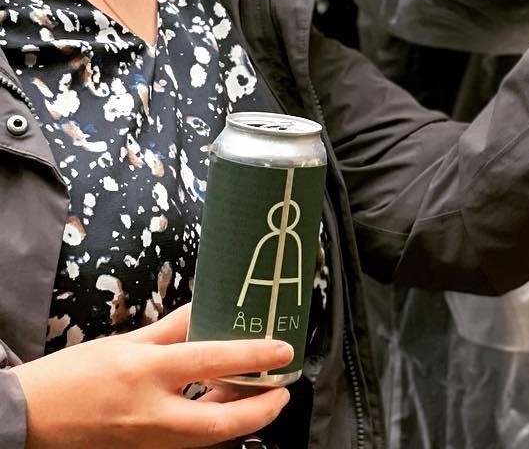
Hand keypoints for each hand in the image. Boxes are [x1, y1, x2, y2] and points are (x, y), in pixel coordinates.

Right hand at [13, 305, 291, 448]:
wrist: (29, 417)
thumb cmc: (73, 376)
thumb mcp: (126, 341)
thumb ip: (173, 327)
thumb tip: (210, 308)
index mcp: (145, 371)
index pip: (210, 361)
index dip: (252, 355)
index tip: (283, 349)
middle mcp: (149, 411)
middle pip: (217, 422)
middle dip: (259, 412)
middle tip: (282, 392)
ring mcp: (147, 439)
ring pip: (206, 437)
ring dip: (238, 419)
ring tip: (258, 396)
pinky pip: (188, 442)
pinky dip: (211, 427)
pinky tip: (221, 408)